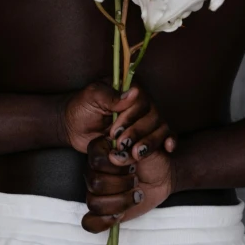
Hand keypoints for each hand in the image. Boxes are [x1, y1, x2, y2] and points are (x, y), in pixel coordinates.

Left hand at [59, 80, 176, 155]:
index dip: (131, 118)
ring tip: (135, 155)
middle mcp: (142, 102)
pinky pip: (166, 134)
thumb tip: (134, 93)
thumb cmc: (82, 108)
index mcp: (129, 89)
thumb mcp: (91, 97)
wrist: (75, 127)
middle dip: (138, 133)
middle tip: (121, 145)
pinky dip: (170, 140)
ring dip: (150, 142)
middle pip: (153, 116)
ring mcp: (146, 119)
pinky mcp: (147, 134)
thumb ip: (110, 96)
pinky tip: (168, 148)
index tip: (114, 131)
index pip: (141, 101)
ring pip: (160, 128)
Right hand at [81, 134, 174, 232]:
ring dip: (119, 202)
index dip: (115, 167)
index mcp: (101, 150)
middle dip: (121, 185)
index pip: (95, 160)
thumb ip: (131, 147)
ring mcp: (96, 192)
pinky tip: (120, 215)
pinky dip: (104, 222)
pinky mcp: (102, 211)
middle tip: (136, 180)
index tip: (132, 166)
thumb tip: (115, 156)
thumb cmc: (153, 158)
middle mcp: (94, 170)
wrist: (162, 176)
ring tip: (136, 196)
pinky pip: (89, 222)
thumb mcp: (147, 147)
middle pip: (94, 183)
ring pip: (93, 203)